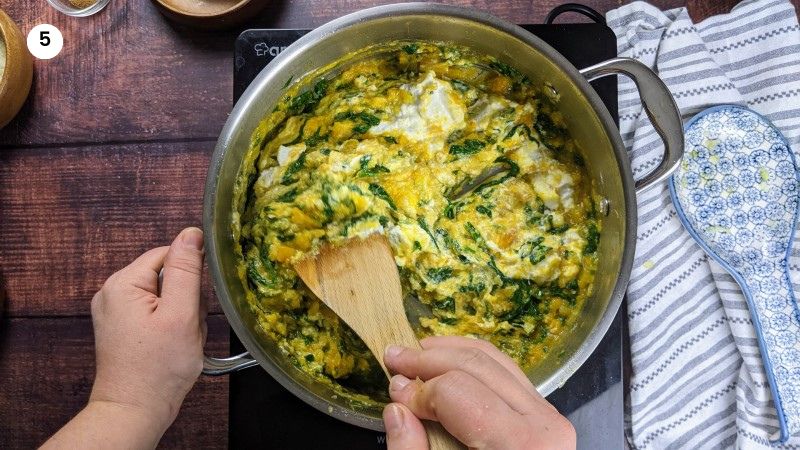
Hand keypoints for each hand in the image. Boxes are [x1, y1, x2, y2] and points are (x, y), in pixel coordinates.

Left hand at [89, 227, 206, 433]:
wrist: (135, 410)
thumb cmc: (157, 368)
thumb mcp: (180, 314)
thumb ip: (187, 270)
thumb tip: (192, 233)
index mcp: (123, 283)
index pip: (169, 255)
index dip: (191, 276)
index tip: (195, 303)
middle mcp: (113, 292)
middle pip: (168, 276)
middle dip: (186, 300)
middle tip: (184, 328)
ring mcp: (116, 311)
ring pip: (167, 296)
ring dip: (181, 316)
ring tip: (177, 340)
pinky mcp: (123, 327)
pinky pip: (158, 312)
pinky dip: (171, 326)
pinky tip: (172, 344)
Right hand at [382, 336, 575, 449]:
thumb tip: (396, 409)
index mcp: (521, 445)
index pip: (458, 392)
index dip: (419, 390)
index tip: (393, 393)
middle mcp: (543, 424)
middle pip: (477, 366)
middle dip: (429, 359)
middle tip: (393, 357)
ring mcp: (548, 417)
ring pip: (495, 360)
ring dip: (451, 352)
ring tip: (416, 352)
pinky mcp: (544, 417)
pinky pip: (507, 373)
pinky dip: (473, 362)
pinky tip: (447, 362)